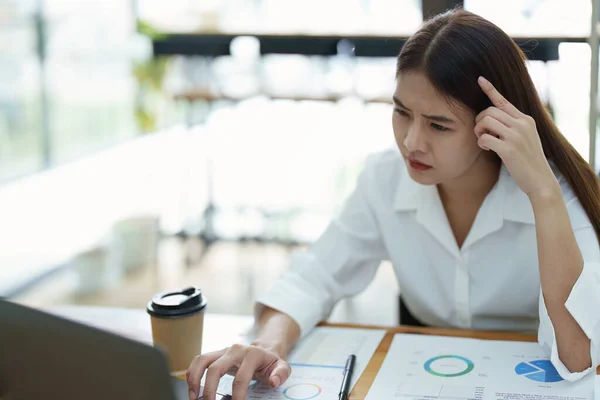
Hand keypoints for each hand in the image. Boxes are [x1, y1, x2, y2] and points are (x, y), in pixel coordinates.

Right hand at [186, 343, 290, 399]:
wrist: (265, 349)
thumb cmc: (271, 362)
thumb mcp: (282, 366)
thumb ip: (281, 373)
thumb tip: (273, 381)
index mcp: (252, 354)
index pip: (241, 377)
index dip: (237, 395)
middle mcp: (235, 350)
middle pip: (216, 368)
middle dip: (209, 389)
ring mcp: (224, 351)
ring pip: (202, 360)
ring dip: (194, 379)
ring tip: (193, 397)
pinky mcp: (216, 354)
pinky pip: (199, 360)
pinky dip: (192, 374)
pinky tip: (192, 388)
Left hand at [474, 76, 558, 198]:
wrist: (541, 180)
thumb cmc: (529, 160)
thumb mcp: (526, 138)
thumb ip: (513, 126)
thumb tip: (491, 119)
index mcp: (526, 120)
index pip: (504, 101)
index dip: (490, 90)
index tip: (480, 79)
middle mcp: (522, 124)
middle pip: (489, 111)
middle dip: (479, 120)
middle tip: (481, 132)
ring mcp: (516, 136)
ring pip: (485, 121)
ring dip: (478, 130)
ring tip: (483, 140)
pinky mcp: (509, 149)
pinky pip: (484, 138)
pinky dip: (481, 143)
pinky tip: (487, 149)